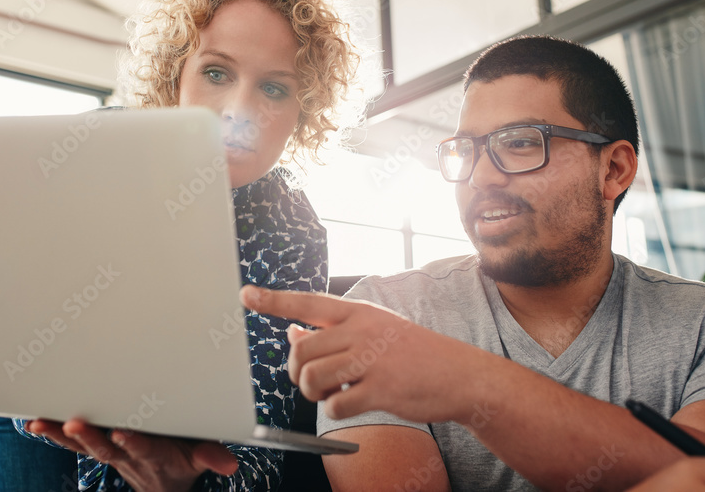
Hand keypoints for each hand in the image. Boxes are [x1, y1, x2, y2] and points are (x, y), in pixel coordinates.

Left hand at [25, 418, 237, 491]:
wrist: (162, 485)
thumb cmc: (180, 462)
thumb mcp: (199, 460)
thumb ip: (211, 458)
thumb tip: (229, 464)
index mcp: (154, 454)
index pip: (142, 449)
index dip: (132, 442)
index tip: (121, 432)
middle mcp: (126, 455)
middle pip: (105, 448)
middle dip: (90, 436)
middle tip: (75, 424)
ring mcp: (109, 452)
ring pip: (84, 444)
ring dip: (63, 435)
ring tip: (42, 423)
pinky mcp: (98, 446)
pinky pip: (73, 441)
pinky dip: (54, 433)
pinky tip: (36, 423)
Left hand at [239, 284, 485, 424]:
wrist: (459, 374)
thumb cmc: (411, 352)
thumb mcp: (373, 331)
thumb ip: (333, 332)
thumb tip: (291, 333)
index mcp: (358, 312)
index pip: (307, 302)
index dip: (273, 300)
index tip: (245, 294)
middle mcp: (361, 331)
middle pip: (302, 350)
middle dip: (297, 372)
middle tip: (313, 381)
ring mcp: (371, 359)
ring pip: (312, 378)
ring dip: (313, 393)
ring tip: (332, 392)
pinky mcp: (380, 389)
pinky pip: (335, 405)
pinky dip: (335, 410)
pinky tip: (352, 403)